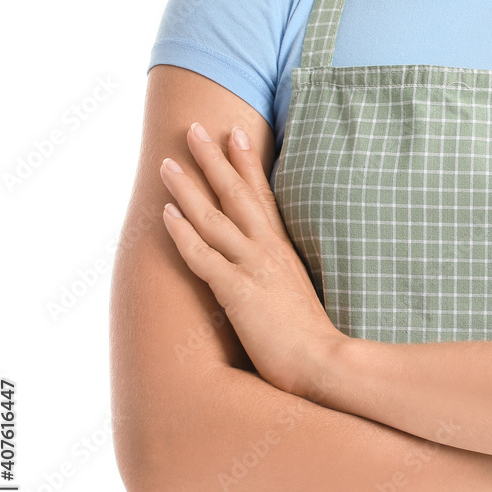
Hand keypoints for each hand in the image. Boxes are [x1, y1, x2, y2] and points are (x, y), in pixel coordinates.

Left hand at [158, 121, 342, 395]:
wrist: (324, 362)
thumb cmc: (312, 338)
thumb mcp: (299, 293)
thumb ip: (283, 275)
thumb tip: (272, 270)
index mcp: (283, 250)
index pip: (263, 196)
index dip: (247, 164)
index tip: (236, 135)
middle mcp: (269, 250)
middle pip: (237, 194)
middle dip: (214, 159)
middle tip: (195, 129)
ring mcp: (253, 268)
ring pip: (214, 217)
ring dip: (189, 187)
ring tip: (167, 162)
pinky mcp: (238, 291)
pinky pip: (203, 256)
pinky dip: (184, 233)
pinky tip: (166, 215)